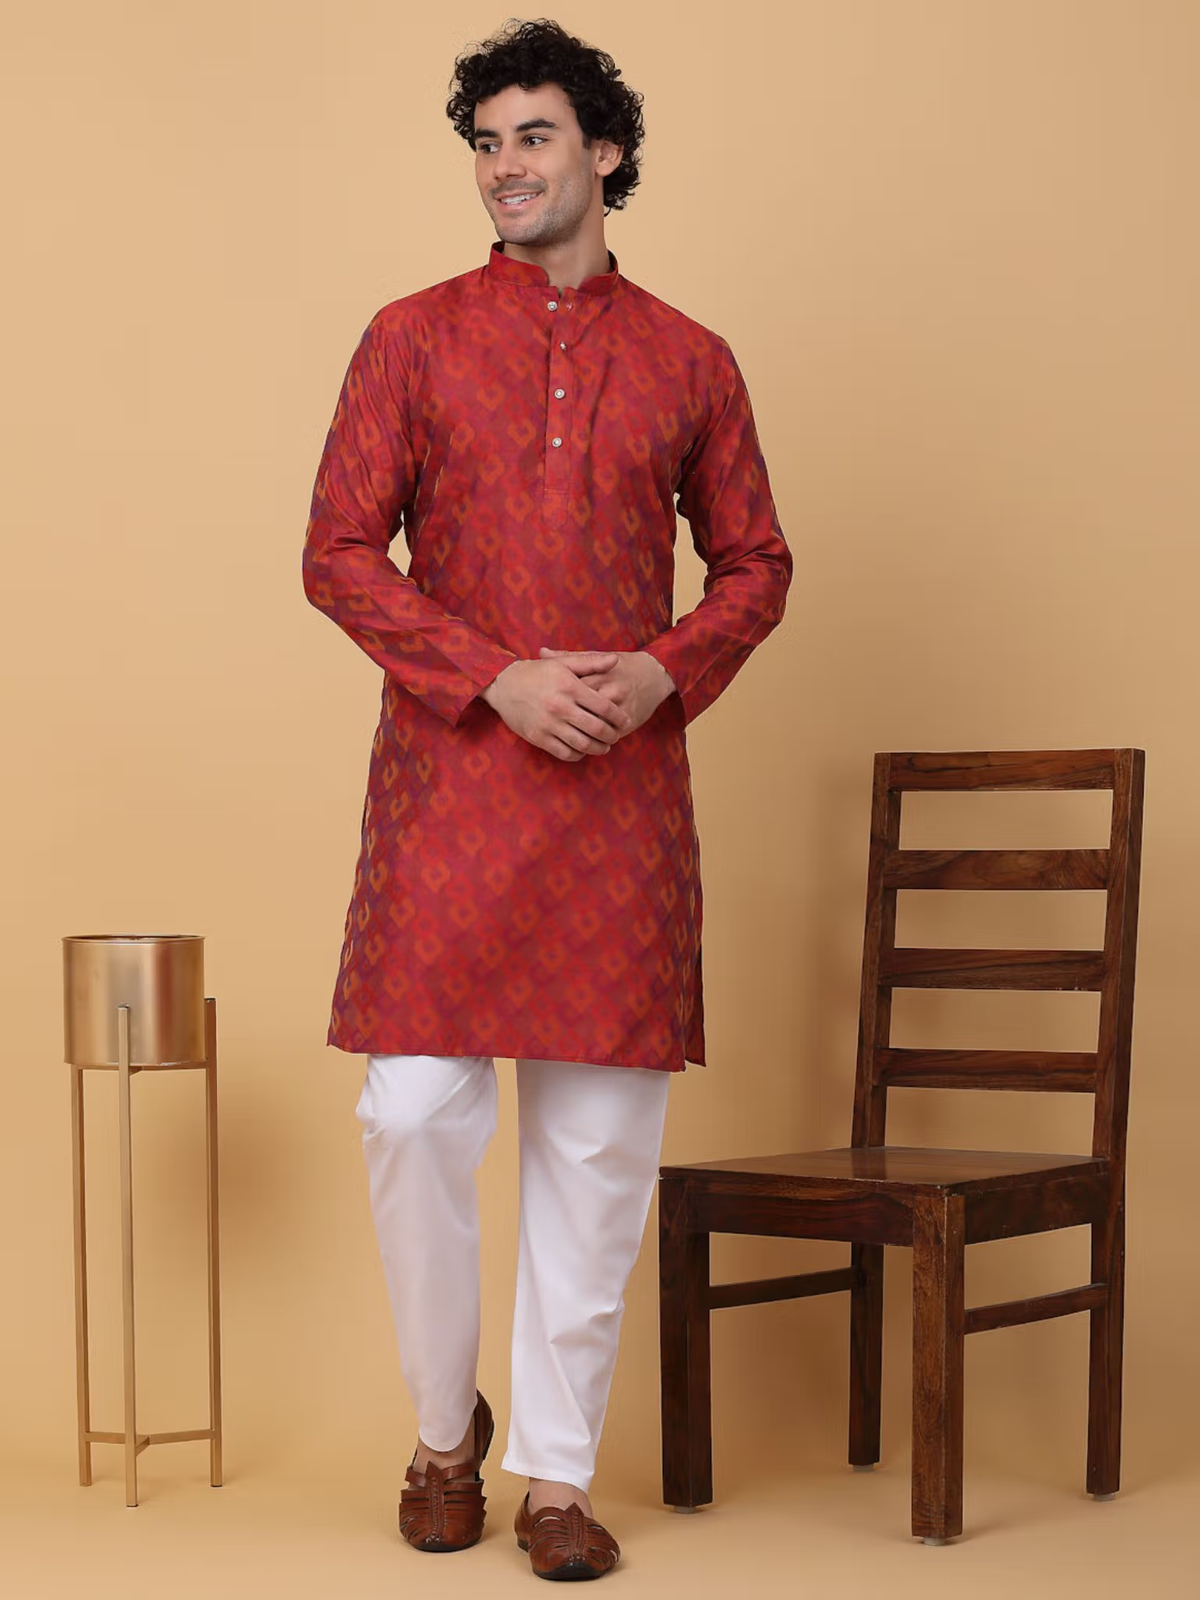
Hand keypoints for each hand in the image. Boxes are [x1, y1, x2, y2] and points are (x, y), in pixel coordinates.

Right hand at [480, 654, 633, 761]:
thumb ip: (591, 662)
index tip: (626, 722)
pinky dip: (578, 754)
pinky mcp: (539, 737)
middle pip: (597, 728)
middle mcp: (561, 707)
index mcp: (570, 687)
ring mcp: (549, 724)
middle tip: (616, 736)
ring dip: (598, 748)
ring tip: (604, 747)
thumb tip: (616, 660)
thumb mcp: (563, 663)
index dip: (619, 717)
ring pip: (583, 744)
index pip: (604, 707)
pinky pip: (564, 752)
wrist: (503, 684)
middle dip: (612, 735)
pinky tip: (582, 750)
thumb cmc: (536, 672)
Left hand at [536, 647, 676, 735]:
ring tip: (565, 735)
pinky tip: (584, 743)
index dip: (556, 698)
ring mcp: (621, 707)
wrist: (654, 673)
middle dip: (565, 718)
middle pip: (582, 710)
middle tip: (550, 724)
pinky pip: (609, 736)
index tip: (544, 704)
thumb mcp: (595, 656)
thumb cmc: (620, 665)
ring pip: (596, 726)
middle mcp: (611, 690)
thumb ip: (569, 657)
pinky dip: (596, 740)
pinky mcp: (630, 721)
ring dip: (581, 733)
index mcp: (599, 674)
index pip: (572, 689)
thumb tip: (542, 652)